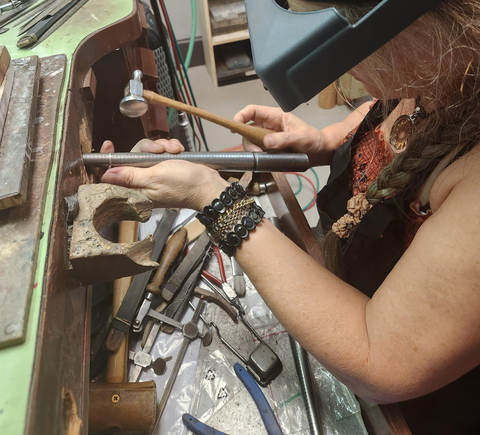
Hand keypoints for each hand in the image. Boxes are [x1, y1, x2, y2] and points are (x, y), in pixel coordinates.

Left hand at [99, 138, 228, 209]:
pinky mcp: (165, 167)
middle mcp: (143, 182)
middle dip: (146, 148)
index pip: (112, 175)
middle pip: (131, 157)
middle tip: (158, 150)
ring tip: (173, 151)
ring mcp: (155, 174)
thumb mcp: (154, 178)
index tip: (108, 144)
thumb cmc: (185, 186)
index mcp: (136, 189)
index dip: (107, 160)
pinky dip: (170, 148)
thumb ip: (130, 176)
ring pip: (147, 151)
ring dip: (161, 146)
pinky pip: (160, 151)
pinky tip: (178, 151)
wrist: (208, 185)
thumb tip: (106, 175)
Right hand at [234, 105, 329, 164]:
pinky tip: (266, 160)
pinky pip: (258, 152)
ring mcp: (268, 138)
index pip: (253, 111)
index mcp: (275, 117)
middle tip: (256, 152)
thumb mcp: (301, 138)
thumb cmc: (313, 140)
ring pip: (251, 142)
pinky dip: (258, 157)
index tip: (235, 126)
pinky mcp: (269, 149)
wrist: (320, 152)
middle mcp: (268, 126)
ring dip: (253, 151)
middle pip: (248, 129)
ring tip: (264, 157)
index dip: (241, 116)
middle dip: (248, 141)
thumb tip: (266, 142)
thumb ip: (284, 139)